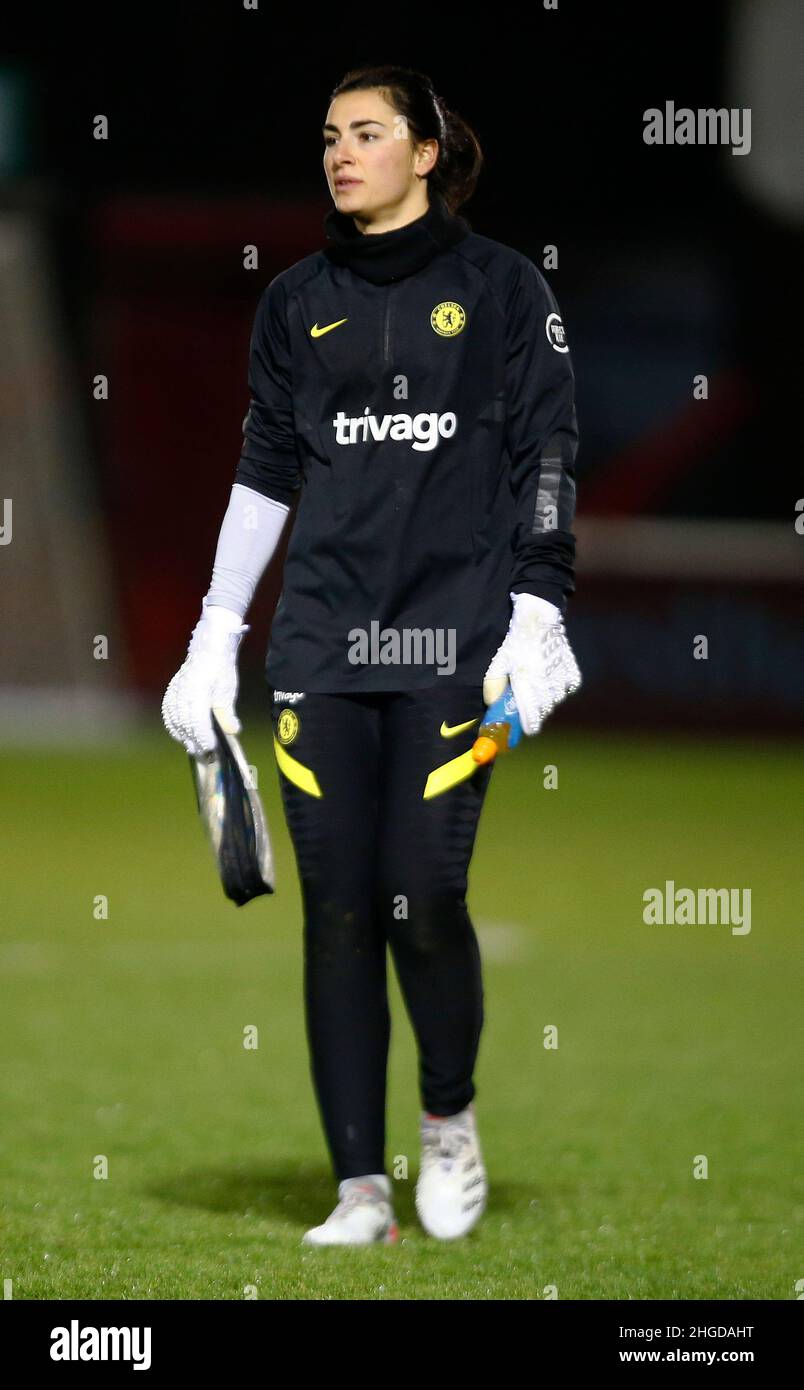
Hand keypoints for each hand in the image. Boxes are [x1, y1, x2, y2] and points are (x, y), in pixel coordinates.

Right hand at [161, 599, 248, 756]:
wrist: (208, 646)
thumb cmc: (221, 667)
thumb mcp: (228, 688)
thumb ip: (227, 711)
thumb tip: (232, 731)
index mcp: (198, 690)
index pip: (197, 720)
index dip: (203, 737)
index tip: (211, 750)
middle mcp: (182, 691)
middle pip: (185, 723)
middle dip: (194, 741)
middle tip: (205, 757)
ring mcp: (174, 691)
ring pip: (175, 720)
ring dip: (184, 736)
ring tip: (194, 749)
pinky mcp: (172, 691)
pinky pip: (168, 712)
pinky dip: (174, 726)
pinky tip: (180, 735)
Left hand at [483, 592, 581, 734]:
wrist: (538, 618)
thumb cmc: (515, 641)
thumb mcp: (498, 662)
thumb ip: (493, 687)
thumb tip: (492, 706)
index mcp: (528, 685)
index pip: (531, 721)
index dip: (525, 728)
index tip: (521, 731)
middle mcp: (547, 685)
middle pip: (541, 712)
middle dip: (532, 711)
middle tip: (524, 704)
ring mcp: (562, 679)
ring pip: (553, 701)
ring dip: (544, 699)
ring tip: (536, 684)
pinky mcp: (571, 672)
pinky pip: (566, 688)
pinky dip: (558, 687)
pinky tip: (548, 676)